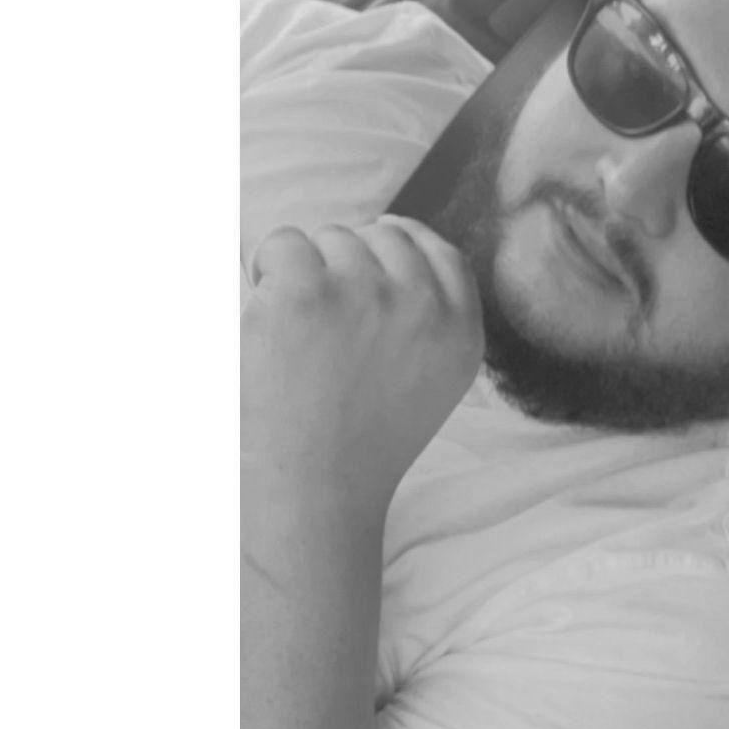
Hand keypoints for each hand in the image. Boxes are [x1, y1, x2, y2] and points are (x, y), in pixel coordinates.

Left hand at [243, 217, 485, 516]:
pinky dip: (266, 273)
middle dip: (346, 263)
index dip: (402, 243)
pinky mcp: (308, 291)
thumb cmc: (356, 447)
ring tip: (296, 338)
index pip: (443, 255)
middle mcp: (424, 308)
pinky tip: (268, 324)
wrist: (311, 492)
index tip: (369, 252)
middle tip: (320, 325)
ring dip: (305, 273)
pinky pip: (284, 244)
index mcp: (461, 335)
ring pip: (331, 239)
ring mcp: (368, 294)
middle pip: (382, 237)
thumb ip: (429, 320)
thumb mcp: (427, 385)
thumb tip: (397, 236)